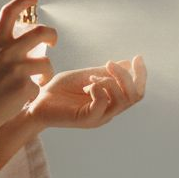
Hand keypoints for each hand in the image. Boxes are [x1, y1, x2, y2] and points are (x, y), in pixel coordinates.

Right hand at [0, 0, 56, 133]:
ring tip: (39, 81)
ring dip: (46, 73)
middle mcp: (6, 52)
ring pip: (46, 63)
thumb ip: (2, 49)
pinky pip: (39, 86)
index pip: (9, 13)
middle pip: (40, 32)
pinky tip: (23, 99)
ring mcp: (16, 68)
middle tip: (53, 41)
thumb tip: (21, 41)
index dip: (23, 1)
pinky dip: (34, 93)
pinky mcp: (24, 85)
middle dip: (51, 35)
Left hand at [26, 55, 146, 128]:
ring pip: (122, 100)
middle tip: (109, 64)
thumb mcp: (87, 76)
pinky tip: (87, 85)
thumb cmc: (60, 91)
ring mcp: (99, 117)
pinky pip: (103, 103)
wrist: (37, 102)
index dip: (141, 75)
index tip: (137, 57)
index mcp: (111, 102)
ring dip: (110, 81)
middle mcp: (109, 112)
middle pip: (134, 96)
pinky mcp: (86, 119)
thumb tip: (128, 63)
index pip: (137, 92)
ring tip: (91, 77)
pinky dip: (98, 89)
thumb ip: (106, 73)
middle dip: (126, 76)